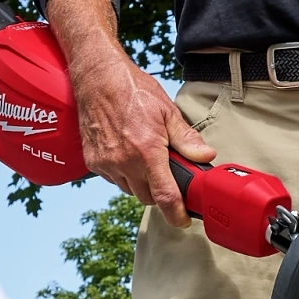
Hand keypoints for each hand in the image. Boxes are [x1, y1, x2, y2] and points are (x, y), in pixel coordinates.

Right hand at [59, 11, 215, 226]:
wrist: (98, 78)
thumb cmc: (133, 90)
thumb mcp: (167, 111)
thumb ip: (187, 139)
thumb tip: (205, 156)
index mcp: (147, 152)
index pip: (164, 196)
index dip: (176, 214)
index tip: (182, 220)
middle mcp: (124, 162)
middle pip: (146, 197)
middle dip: (158, 192)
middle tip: (165, 174)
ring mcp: (106, 163)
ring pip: (129, 189)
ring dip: (139, 182)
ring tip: (144, 158)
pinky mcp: (93, 161)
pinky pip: (113, 179)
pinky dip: (122, 173)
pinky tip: (126, 153)